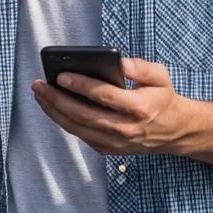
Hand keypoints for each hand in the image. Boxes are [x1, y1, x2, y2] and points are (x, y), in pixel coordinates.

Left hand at [31, 57, 189, 155]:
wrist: (173, 131)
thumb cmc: (162, 98)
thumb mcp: (161, 76)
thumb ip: (141, 67)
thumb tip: (119, 63)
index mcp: (139, 107)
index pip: (104, 95)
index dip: (81, 85)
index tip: (61, 75)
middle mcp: (125, 128)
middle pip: (83, 114)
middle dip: (57, 99)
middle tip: (39, 84)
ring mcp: (115, 142)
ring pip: (77, 128)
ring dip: (54, 111)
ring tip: (39, 94)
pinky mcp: (107, 149)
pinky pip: (80, 134)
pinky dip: (63, 121)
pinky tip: (51, 106)